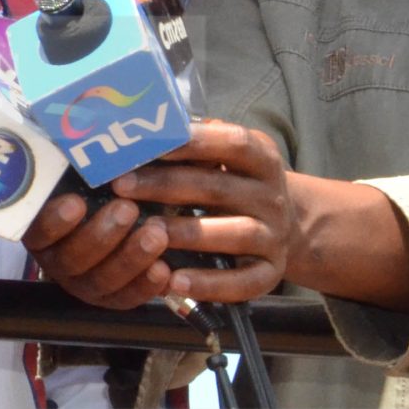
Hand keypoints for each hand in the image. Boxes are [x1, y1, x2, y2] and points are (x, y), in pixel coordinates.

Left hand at [22, 120, 293, 307]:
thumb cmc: (234, 182)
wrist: (288, 225)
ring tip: (146, 231)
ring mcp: (274, 235)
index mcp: (260, 158)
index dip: (191, 142)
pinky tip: (172, 282)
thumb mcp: (225, 157)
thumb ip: (193, 142)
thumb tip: (138, 123)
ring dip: (188, 233)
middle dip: (166, 185)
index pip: (232, 142)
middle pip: (218, 188)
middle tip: (120, 185)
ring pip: (233, 233)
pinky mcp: (271, 272)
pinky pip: (243, 282)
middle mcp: (271, 196)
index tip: (145, 142)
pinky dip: (209, 284)